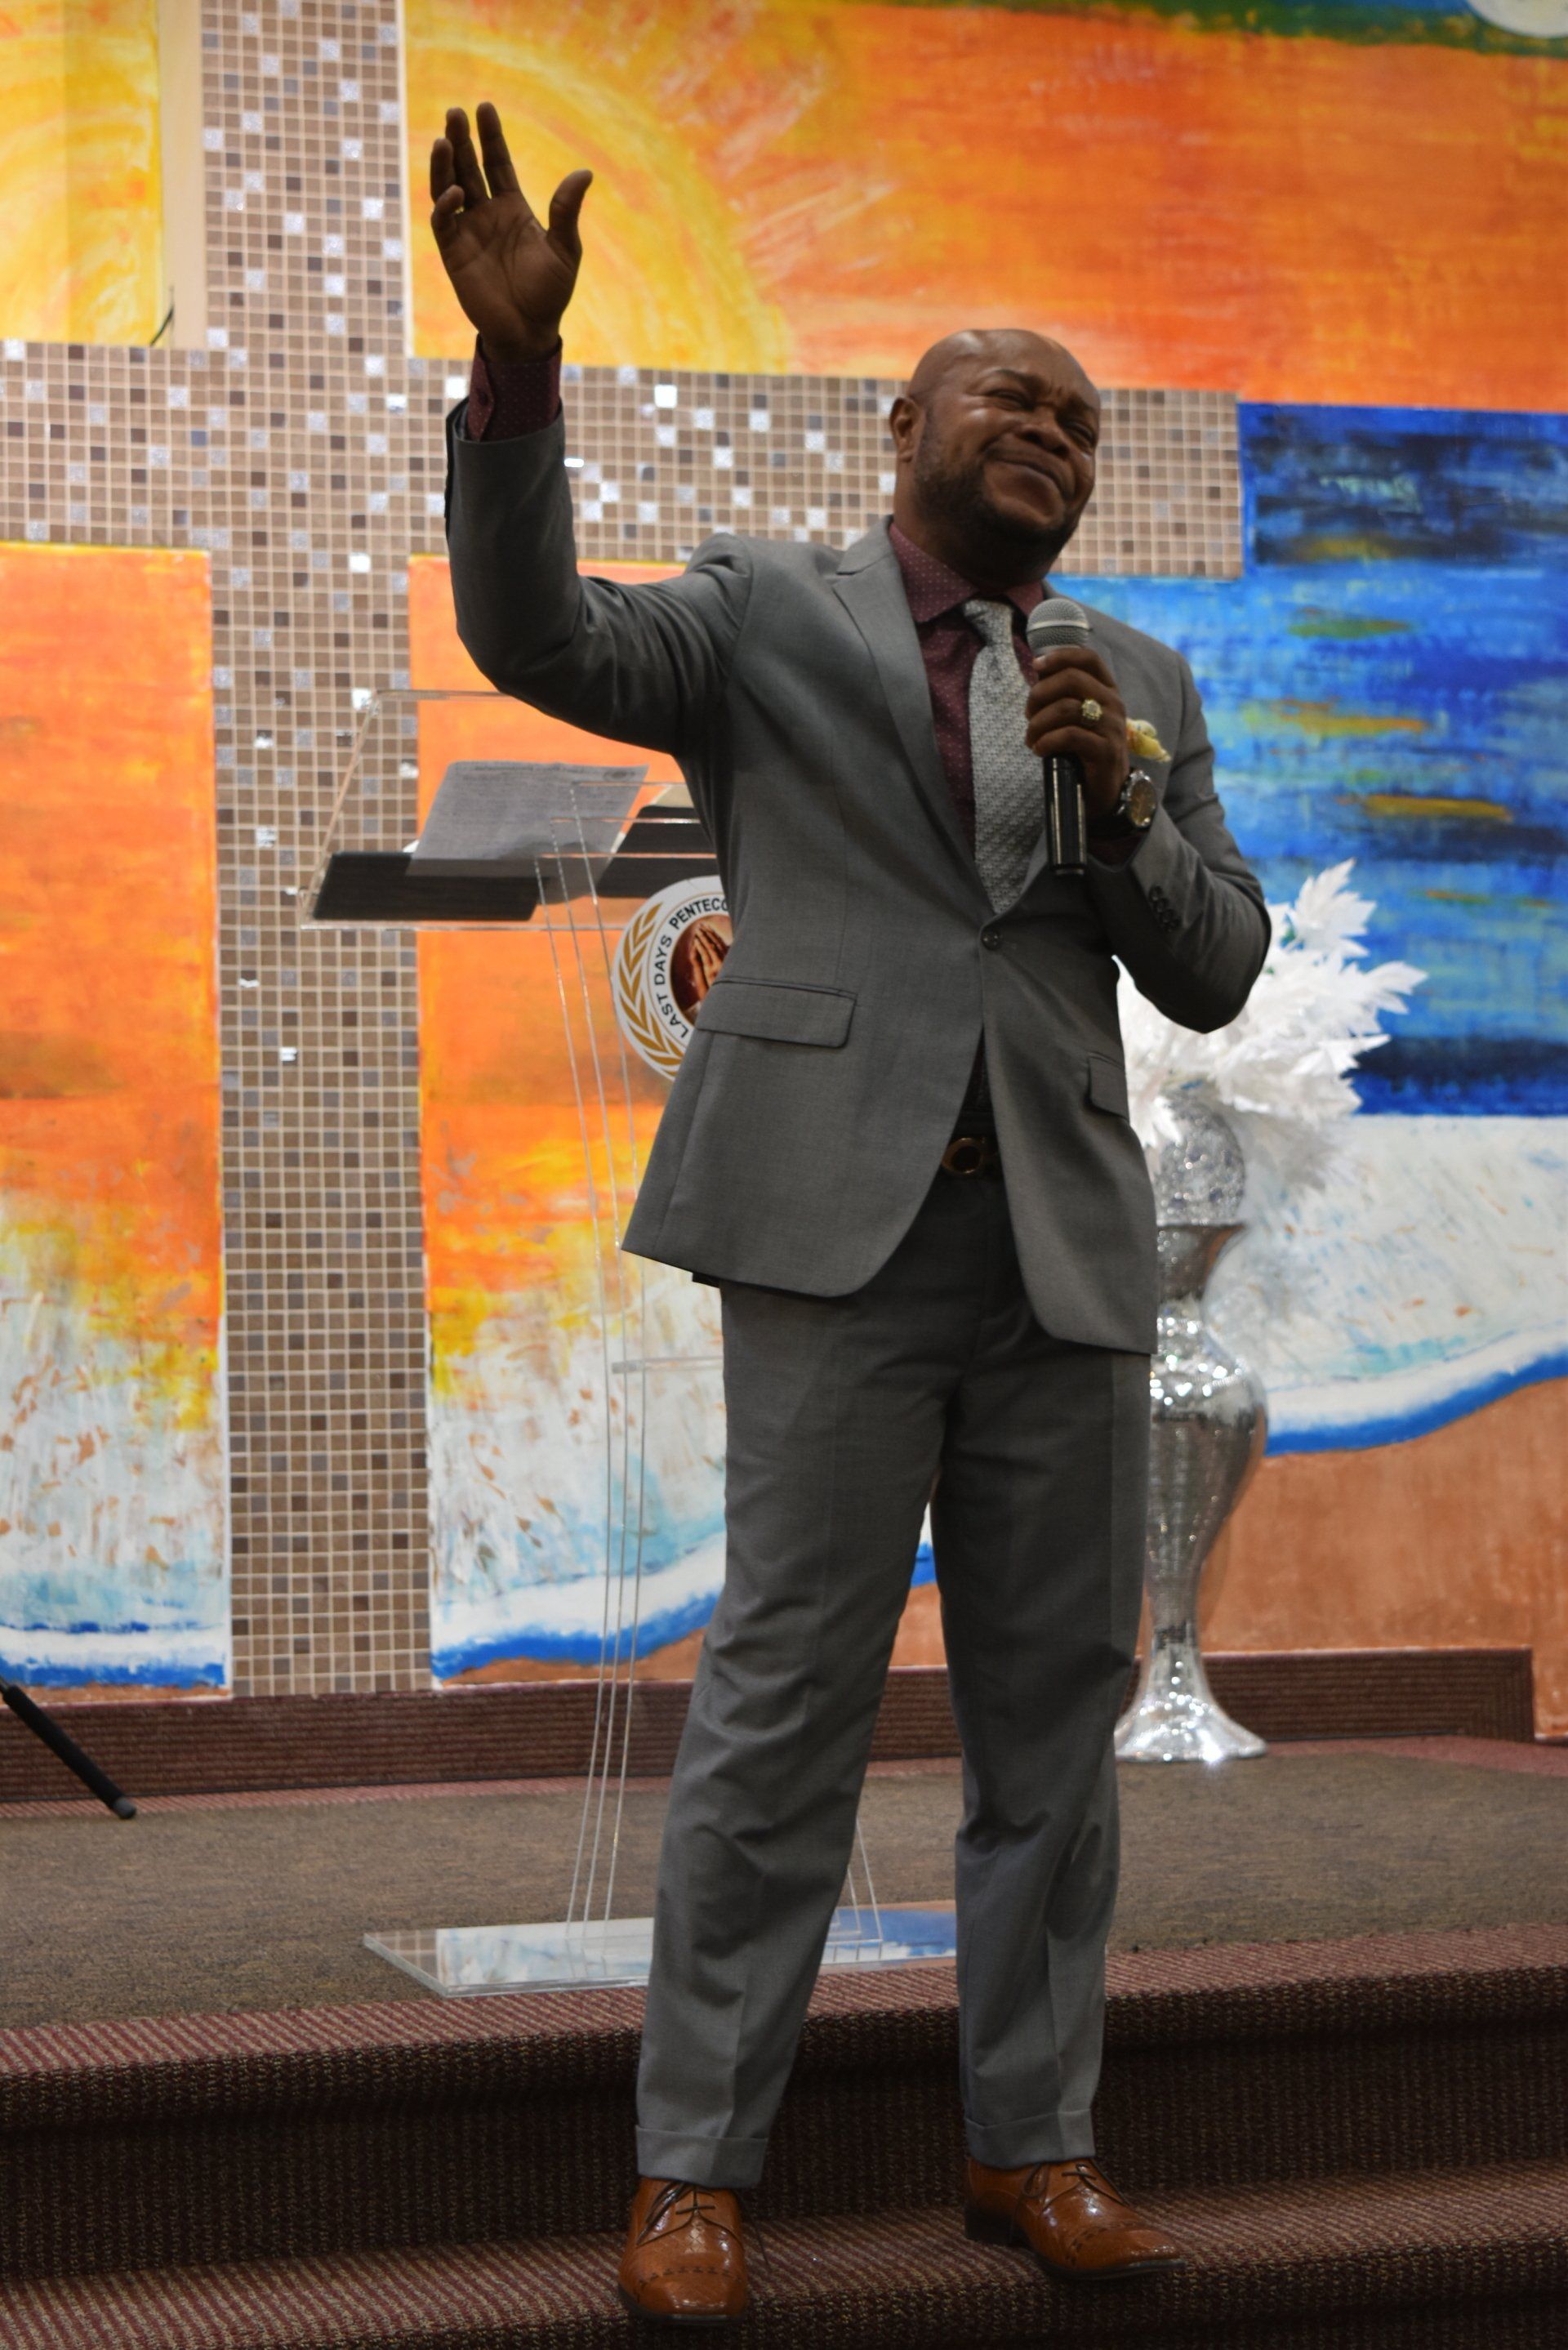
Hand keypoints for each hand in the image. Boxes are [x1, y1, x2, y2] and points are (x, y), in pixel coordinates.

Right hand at [429, 102, 590, 362]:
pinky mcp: (453, 253)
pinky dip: (446, 205)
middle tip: (455, 112)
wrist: (529, 332)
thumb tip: (584, 172)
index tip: (484, 108)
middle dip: (462, 141)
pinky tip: (456, 192)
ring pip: (449, 187)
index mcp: (513, 208)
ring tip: (445, 138)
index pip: (497, 163)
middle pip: (469, 167)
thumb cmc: (550, 293)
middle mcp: (487, 214)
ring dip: (445, 164)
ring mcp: (468, 232)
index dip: (491, 137)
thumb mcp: (565, 249)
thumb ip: (567, 211)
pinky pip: (443, 222)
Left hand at [1025, 647, 1128, 822]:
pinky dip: (1046, 741)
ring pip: (1067, 708)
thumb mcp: (1077, 718)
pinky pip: (1069, 736)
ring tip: (1031, 738)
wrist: (1105, 791)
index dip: (1060, 656)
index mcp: (1107, 690)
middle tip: (1028, 714)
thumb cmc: (1085, 751)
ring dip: (1038, 723)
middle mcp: (1114, 704)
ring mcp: (1112, 727)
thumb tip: (1039, 671)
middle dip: (1040, 693)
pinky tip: (1039, 750)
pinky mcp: (1106, 751)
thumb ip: (1063, 695)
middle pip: (1072, 679)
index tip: (1036, 666)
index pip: (1088, 659)